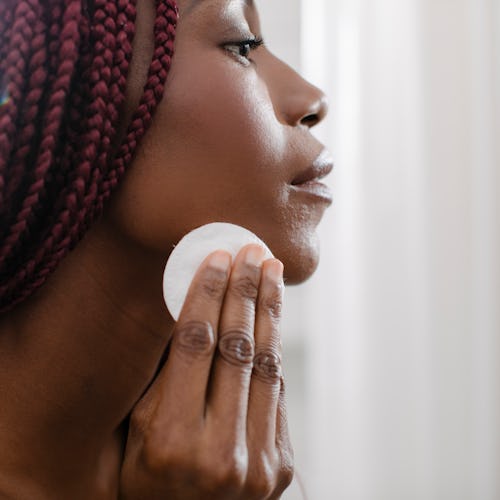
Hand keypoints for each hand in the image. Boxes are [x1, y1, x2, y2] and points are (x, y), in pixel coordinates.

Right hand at [119, 244, 293, 498]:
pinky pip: (277, 391)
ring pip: (266, 364)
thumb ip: (162, 377)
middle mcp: (218, 452)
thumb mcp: (137, 431)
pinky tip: (272, 314)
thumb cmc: (147, 477)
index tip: (216, 257)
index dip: (207, 295)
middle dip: (243, 291)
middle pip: (236, 348)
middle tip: (250, 250)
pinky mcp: (280, 464)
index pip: (194, 346)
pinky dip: (274, 346)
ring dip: (269, 310)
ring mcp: (256, 462)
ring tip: (271, 270)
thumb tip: (188, 307)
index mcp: (170, 441)